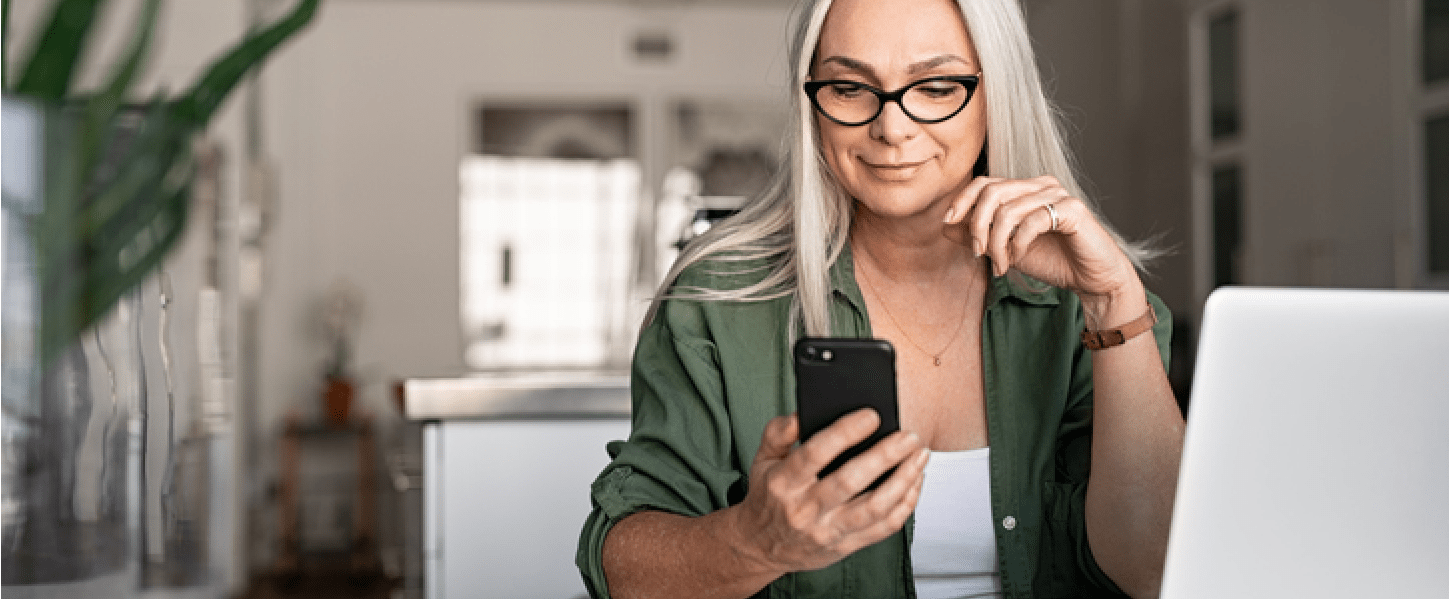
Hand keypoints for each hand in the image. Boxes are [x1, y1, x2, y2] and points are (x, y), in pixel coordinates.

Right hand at [730, 410, 927, 573]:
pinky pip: (884, 527)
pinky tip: (914, 482)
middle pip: (850, 481)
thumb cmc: (768, 497)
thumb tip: (801, 413)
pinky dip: (906, 504)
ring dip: (903, 480)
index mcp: (783, 482)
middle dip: (885, 456)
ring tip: (920, 456)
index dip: (845, 433)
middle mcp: (805, 509)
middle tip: (908, 436)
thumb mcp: (762, 459)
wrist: (762, 546)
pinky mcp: (846, 546)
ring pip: (874, 507)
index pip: (815, 453)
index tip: (871, 416)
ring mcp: (827, 530)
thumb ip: (778, 432)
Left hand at [941, 175, 1141, 308]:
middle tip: (978, 253)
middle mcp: (1041, 185)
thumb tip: (946, 224)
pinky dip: (1018, 243)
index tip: (948, 222)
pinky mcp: (1073, 210)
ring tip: (1001, 265)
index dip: (962, 200)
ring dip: (997, 243)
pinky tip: (1018, 258)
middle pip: (992, 191)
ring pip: (1008, 210)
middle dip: (977, 225)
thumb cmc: (1052, 261)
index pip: (985, 182)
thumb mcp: (1006, 249)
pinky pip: (1032, 221)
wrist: (1091, 279)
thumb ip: (979, 235)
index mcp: (1025, 189)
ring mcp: (1059, 195)